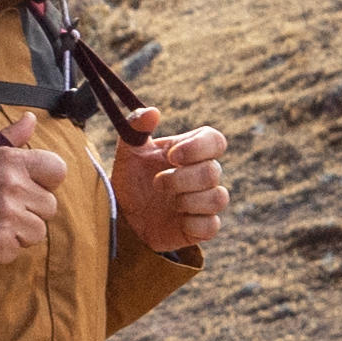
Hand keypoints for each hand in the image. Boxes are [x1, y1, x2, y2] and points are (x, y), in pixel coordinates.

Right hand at [0, 135, 65, 270]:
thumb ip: (10, 138)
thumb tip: (31, 119)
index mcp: (10, 160)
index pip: (58, 169)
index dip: (48, 182)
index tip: (32, 187)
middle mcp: (13, 186)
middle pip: (50, 206)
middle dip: (31, 211)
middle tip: (4, 209)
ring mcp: (7, 216)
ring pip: (37, 232)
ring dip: (19, 233)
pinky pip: (17, 251)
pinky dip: (2, 250)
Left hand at [113, 118, 231, 258]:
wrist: (123, 217)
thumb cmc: (131, 180)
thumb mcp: (128, 152)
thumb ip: (136, 128)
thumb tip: (152, 112)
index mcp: (191, 152)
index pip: (215, 140)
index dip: (198, 148)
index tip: (172, 156)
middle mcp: (203, 175)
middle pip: (213, 172)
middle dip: (182, 179)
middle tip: (157, 183)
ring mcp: (205, 202)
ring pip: (218, 198)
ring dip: (188, 200)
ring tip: (168, 201)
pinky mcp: (202, 228)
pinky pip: (211, 226)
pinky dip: (192, 224)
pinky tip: (176, 220)